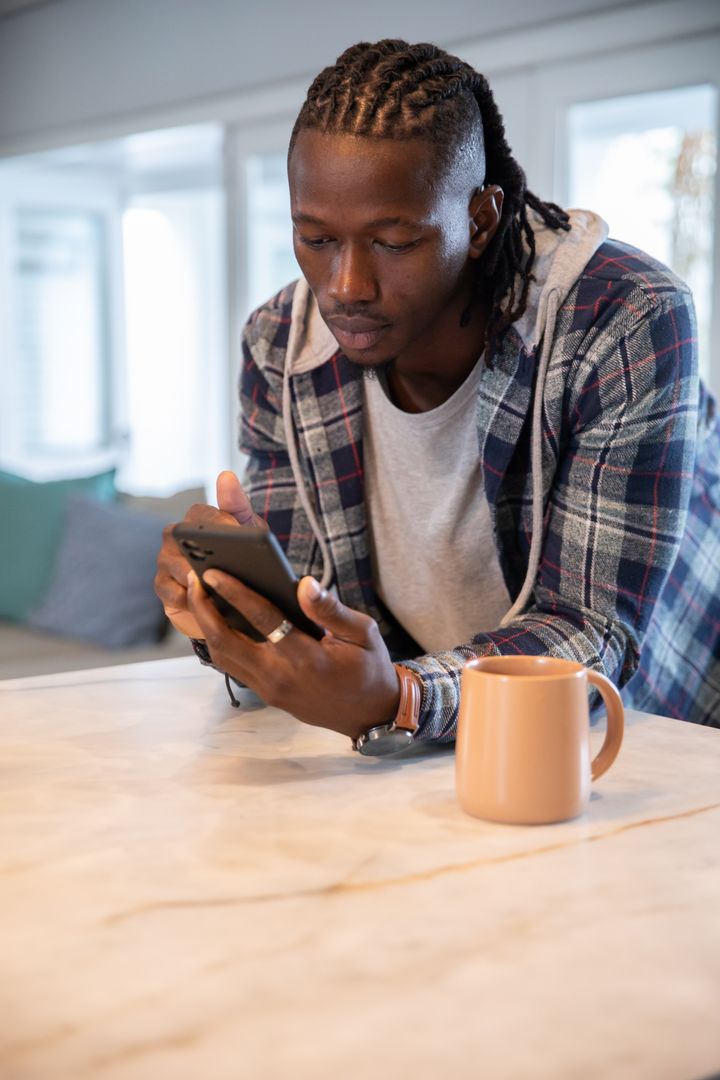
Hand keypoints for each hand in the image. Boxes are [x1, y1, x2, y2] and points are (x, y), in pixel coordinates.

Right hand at [154, 470, 265, 638]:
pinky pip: (169, 590)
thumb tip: (225, 475)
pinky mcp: (163, 587)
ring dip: (193, 574)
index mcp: (196, 519)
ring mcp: (165, 561)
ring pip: (172, 564)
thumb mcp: (248, 529)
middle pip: (178, 535)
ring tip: (213, 582)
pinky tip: (203, 601)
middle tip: (220, 558)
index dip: (217, 521)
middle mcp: (175, 536)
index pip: (200, 513)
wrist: (234, 593)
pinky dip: (186, 596)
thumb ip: (238, 504)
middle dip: (199, 547)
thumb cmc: (242, 555)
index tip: (234, 531)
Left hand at [185, 570, 400, 741]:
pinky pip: (233, 666)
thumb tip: (305, 583)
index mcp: (306, 658)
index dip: (235, 593)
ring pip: (223, 656)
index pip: (262, 619)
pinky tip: (216, 619)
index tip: (214, 572)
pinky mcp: (267, 695)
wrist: (371, 714)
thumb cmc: (368, 668)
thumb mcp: (363, 633)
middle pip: (226, 641)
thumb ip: (330, 609)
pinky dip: (219, 641)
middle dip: (204, 609)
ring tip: (199, 595)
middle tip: (194, 579)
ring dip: (206, 625)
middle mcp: (280, 676)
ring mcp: (270, 689)